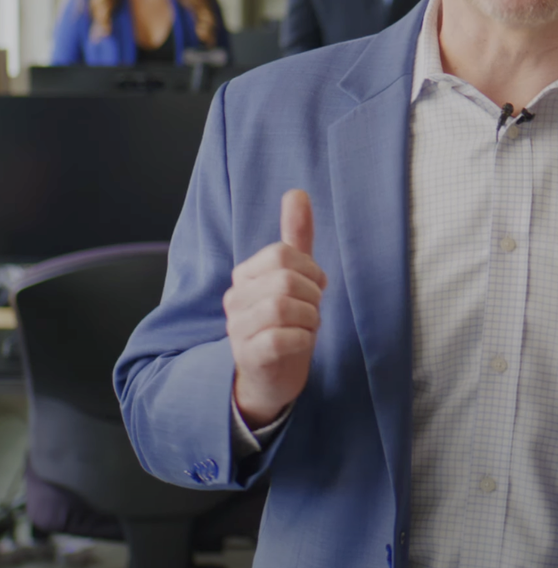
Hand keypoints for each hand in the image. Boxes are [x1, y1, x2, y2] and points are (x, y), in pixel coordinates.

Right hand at [224, 190, 326, 427]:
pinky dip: (302, 340)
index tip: (313, 287)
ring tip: (305, 327)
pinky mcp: (249, 356)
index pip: (283, 254)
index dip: (311, 270)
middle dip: (312, 295)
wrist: (273, 376)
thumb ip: (295, 236)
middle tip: (311, 311)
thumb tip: (297, 192)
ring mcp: (238, 329)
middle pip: (286, 279)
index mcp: (245, 276)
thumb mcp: (293, 276)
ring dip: (309, 318)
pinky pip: (280, 339)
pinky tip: (300, 344)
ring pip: (283, 307)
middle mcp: (235, 300)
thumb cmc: (286, 322)